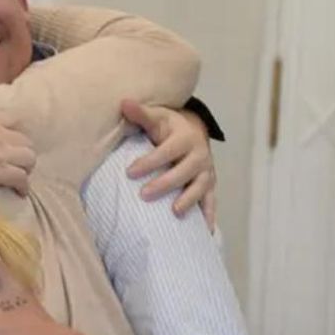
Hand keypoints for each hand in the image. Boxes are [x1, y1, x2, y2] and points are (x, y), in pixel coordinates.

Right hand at [0, 73, 36, 194]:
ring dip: (25, 167)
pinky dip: (22, 186)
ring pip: (29, 159)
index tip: (9, 138)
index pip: (14, 117)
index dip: (14, 129)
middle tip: (14, 161)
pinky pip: (22, 179)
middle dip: (23, 151)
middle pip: (26, 140)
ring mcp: (1, 154)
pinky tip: (19, 192)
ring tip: (19, 176)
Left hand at [121, 100, 217, 229]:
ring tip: (174, 212)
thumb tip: (123, 102)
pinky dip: (209, 215)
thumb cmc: (168, 126)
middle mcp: (199, 155)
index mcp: (185, 138)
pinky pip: (211, 201)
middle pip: (183, 172)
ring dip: (188, 200)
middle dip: (164, 184)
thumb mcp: (156, 116)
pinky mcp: (209, 185)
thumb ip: (140, 113)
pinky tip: (206, 232)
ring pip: (200, 188)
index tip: (130, 172)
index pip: (167, 152)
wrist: (193, 131)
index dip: (149, 162)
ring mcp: (206, 172)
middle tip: (143, 195)